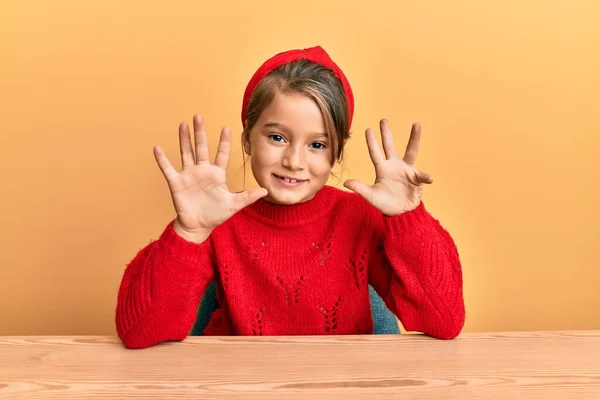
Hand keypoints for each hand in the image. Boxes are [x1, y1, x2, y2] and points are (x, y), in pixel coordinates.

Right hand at [153, 115, 267, 239]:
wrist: (198, 226)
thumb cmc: (216, 215)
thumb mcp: (234, 205)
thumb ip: (247, 197)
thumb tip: (265, 191)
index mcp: (217, 174)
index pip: (222, 154)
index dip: (224, 142)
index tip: (226, 128)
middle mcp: (203, 171)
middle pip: (201, 148)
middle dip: (200, 133)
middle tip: (199, 116)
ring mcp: (189, 175)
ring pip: (186, 153)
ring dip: (184, 139)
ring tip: (183, 125)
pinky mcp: (177, 183)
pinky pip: (168, 169)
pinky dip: (162, 159)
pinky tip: (157, 148)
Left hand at [344, 119, 432, 215]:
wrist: (400, 213)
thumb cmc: (385, 204)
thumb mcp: (370, 196)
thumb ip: (359, 188)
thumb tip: (345, 182)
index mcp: (382, 169)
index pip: (375, 153)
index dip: (371, 142)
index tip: (368, 130)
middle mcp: (394, 166)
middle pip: (390, 146)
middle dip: (386, 133)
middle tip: (383, 120)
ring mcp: (406, 171)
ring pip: (411, 151)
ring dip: (414, 138)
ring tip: (416, 125)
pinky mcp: (416, 179)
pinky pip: (421, 176)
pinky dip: (425, 177)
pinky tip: (429, 179)